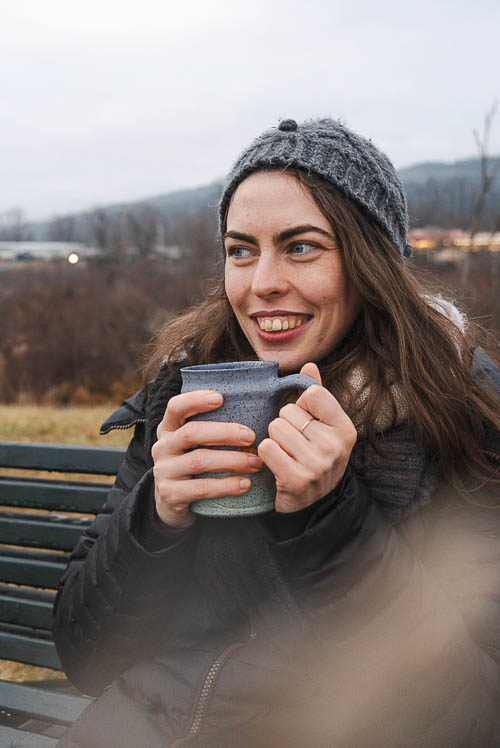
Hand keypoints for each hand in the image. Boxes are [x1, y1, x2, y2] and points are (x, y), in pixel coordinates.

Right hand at [151, 390, 262, 528]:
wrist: (172, 504)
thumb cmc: (193, 466)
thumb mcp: (195, 445)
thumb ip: (212, 430)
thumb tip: (256, 411)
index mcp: (169, 429)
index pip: (175, 407)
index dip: (195, 400)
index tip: (220, 398)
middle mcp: (162, 447)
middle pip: (191, 433)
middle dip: (225, 433)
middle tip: (251, 436)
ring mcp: (164, 471)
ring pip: (199, 460)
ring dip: (232, 460)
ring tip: (256, 463)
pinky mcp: (170, 494)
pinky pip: (202, 488)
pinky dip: (226, 486)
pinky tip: (245, 484)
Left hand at [257, 363, 356, 513]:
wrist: (313, 501)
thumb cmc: (315, 454)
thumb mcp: (323, 425)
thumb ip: (317, 394)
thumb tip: (309, 364)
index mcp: (345, 428)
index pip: (312, 393)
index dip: (302, 405)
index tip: (307, 422)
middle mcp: (335, 446)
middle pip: (288, 411)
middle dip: (285, 424)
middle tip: (295, 444)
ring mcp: (317, 465)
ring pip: (275, 428)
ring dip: (274, 439)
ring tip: (287, 454)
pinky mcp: (296, 480)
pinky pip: (265, 448)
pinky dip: (265, 454)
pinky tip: (277, 464)